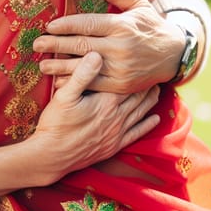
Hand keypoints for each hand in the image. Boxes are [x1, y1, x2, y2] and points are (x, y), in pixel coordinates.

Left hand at [32, 0, 183, 92]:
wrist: (176, 55)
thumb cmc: (152, 26)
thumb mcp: (139, 5)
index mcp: (122, 25)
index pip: (89, 24)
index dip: (67, 25)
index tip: (49, 25)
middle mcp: (121, 47)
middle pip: (82, 45)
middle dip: (56, 45)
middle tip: (36, 44)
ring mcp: (121, 68)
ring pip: (85, 66)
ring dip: (61, 66)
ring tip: (41, 65)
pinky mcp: (122, 85)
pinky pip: (94, 84)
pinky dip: (76, 83)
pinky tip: (59, 82)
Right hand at [32, 52, 160, 181]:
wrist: (52, 155)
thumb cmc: (56, 123)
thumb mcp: (64, 95)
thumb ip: (82, 74)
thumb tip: (97, 54)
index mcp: (106, 103)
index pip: (128, 84)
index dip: (138, 74)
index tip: (146, 63)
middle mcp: (116, 118)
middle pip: (138, 98)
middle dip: (147, 86)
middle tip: (157, 74)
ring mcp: (116, 133)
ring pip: (140, 114)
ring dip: (150, 102)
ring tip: (158, 91)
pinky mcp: (113, 146)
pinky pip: (136, 134)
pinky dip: (147, 125)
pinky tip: (154, 120)